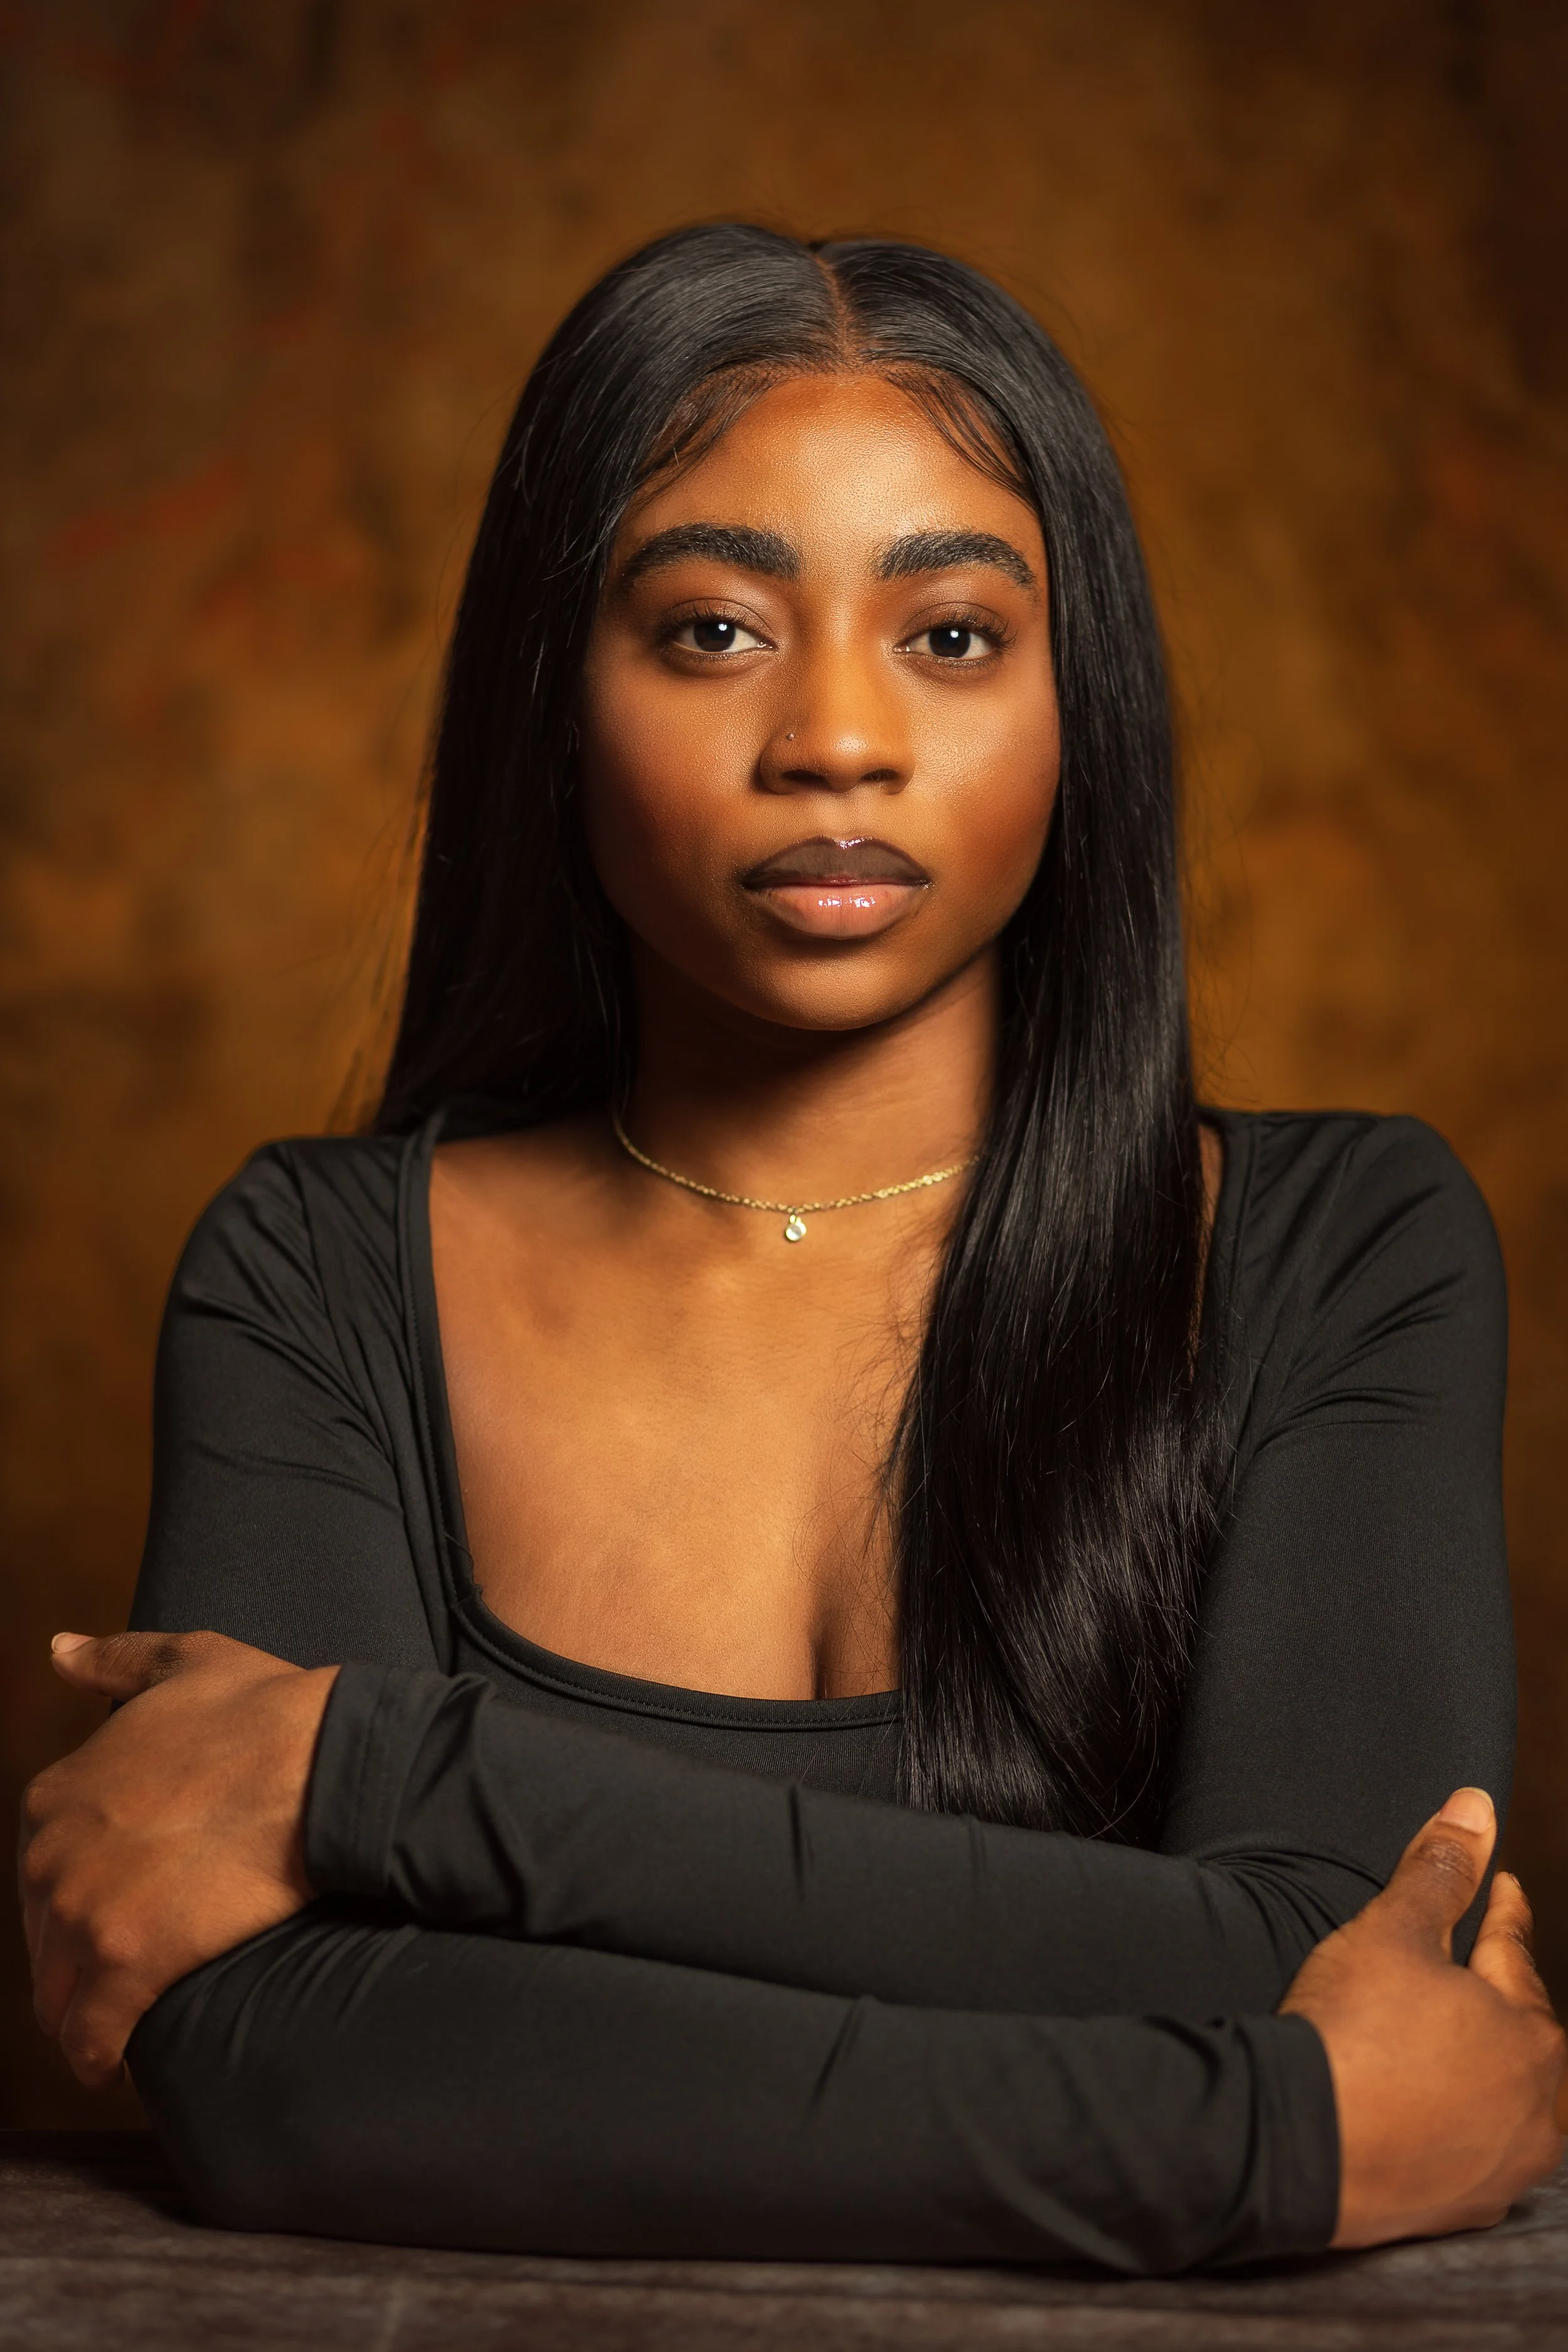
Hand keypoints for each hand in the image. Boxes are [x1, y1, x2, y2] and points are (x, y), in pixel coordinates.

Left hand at [18, 1630, 338, 2087]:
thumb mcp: (181, 1662)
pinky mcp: (126, 1968)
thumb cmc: (259, 1710)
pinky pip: (91, 2040)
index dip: (80, 1896)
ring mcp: (84, 1916)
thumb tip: (58, 1651)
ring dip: (83, 2014)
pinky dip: (101, 2056)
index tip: (117, 1910)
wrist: (318, 1764)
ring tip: (121, 2022)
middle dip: (77, 1960)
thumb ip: (112, 1662)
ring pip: (58, 1997)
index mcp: (54, 1796)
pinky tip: (118, 2061)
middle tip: (128, 1968)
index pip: (40, 1875)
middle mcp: (51, 1859)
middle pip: (44, 1940)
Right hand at [1282, 1787, 1565, 2245]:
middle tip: (1480, 1962)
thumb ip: (1439, 1869)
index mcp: (1531, 2032)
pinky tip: (1430, 2108)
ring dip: (1483, 2061)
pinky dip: (1455, 2120)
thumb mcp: (1393, 1929)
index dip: (1504, 1910)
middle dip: (1501, 1989)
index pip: (1516, 1949)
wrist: (1302, 2151)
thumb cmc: (1354, 2035)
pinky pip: (1472, 2148)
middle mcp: (1538, 2106)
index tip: (1506, 1889)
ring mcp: (1504, 2164)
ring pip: (1504, 2093)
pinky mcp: (1463, 2206)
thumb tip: (1476, 1807)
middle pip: (1520, 2028)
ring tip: (1456, 2037)